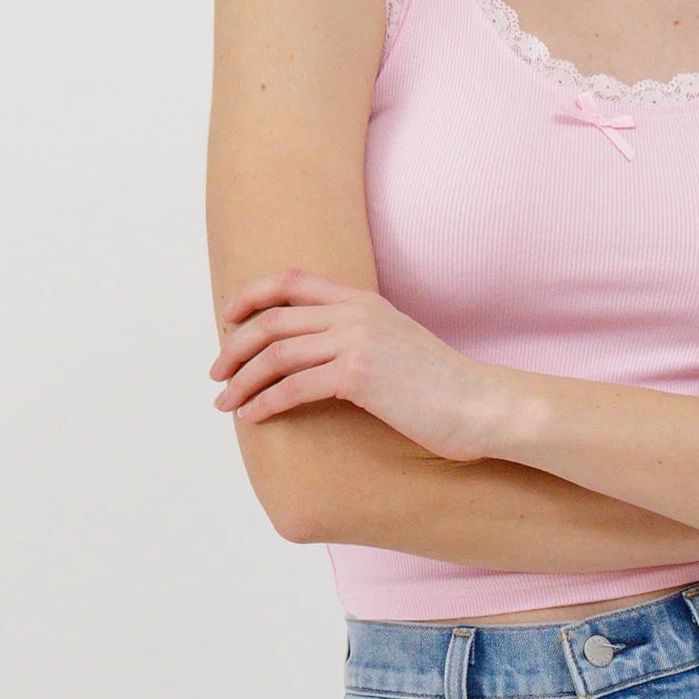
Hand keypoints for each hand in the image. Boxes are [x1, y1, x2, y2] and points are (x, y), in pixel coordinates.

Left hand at [209, 269, 512, 460]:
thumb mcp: (398, 346)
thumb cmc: (443, 388)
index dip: (251, 296)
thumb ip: (361, 339)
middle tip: (216, 374)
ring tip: (226, 403)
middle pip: (272, 320)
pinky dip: (265, 402)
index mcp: (364, 301)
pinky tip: (253, 418)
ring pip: (275, 354)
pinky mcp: (359, 375)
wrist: (482, 405)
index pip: (292, 281)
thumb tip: (322, 358)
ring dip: (242, 381)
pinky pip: (293, 387)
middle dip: (234, 347)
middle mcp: (356, 314)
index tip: (228, 318)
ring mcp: (357, 341)